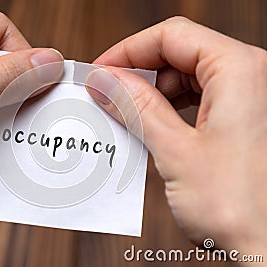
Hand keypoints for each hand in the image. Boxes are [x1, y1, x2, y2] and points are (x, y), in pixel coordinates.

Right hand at [86, 16, 266, 260]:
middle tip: (106, 97)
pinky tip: (151, 129)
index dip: (128, 51)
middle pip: (180, 54)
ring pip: (188, 78)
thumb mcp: (176, 151)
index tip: (101, 72)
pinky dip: (170, 110)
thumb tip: (105, 81)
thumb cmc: (243, 209)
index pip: (172, 36)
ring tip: (124, 117)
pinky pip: (199, 100)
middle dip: (138, 74)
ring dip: (152, 94)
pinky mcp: (245, 120)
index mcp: (241, 70)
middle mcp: (252, 77)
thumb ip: (137, 108)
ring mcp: (250, 99)